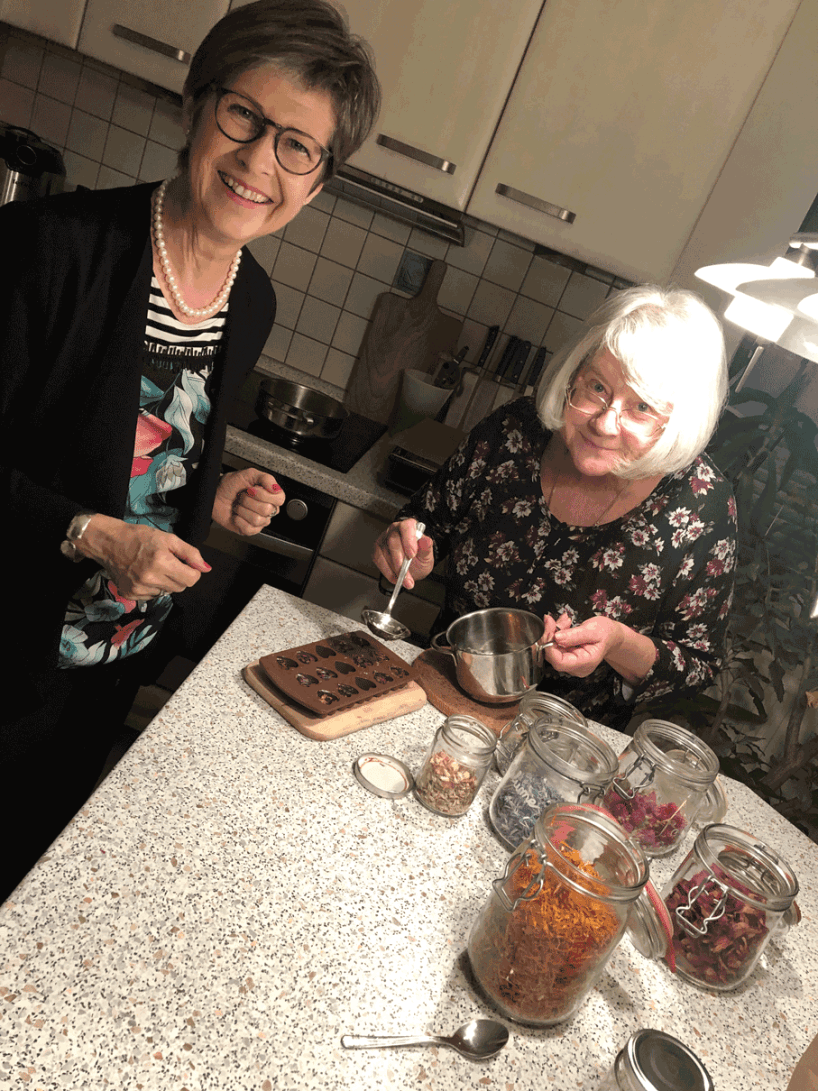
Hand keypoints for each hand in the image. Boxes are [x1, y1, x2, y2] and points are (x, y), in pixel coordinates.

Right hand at [75, 514, 210, 599]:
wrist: (109, 543)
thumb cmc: (140, 537)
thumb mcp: (169, 539)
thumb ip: (190, 554)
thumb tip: (206, 568)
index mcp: (162, 562)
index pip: (191, 579)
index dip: (193, 572)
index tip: (186, 565)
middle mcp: (150, 578)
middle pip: (181, 587)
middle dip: (180, 576)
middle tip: (169, 564)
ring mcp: (139, 588)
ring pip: (167, 592)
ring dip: (166, 582)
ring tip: (154, 568)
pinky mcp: (130, 594)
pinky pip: (152, 596)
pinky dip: (153, 587)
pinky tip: (144, 575)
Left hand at [212, 468, 284, 535]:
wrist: (215, 495)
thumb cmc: (230, 485)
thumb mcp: (249, 474)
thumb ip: (266, 478)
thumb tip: (276, 489)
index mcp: (270, 496)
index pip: (280, 499)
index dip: (265, 495)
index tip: (253, 489)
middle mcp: (267, 509)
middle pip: (267, 510)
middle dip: (249, 500)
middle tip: (242, 496)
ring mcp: (259, 521)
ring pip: (257, 519)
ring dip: (242, 510)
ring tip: (238, 505)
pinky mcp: (250, 530)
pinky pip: (249, 529)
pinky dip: (238, 520)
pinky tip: (236, 515)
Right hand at [372, 518, 433, 590]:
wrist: (412, 568)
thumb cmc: (419, 558)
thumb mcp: (427, 555)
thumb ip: (427, 548)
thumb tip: (426, 540)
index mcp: (409, 526)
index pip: (406, 527)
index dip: (408, 540)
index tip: (411, 555)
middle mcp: (395, 530)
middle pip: (393, 541)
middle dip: (399, 561)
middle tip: (406, 575)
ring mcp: (384, 539)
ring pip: (385, 552)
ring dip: (394, 569)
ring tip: (405, 580)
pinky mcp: (377, 549)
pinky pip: (378, 559)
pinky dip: (387, 571)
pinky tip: (395, 577)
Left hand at [541, 614, 620, 677]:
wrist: (611, 636)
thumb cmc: (606, 633)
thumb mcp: (593, 630)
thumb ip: (575, 635)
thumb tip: (556, 637)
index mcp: (586, 662)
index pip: (560, 662)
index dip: (549, 646)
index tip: (548, 630)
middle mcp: (577, 666)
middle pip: (553, 655)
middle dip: (550, 635)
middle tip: (552, 620)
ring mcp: (571, 663)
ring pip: (552, 649)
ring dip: (553, 632)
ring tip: (564, 620)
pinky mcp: (567, 657)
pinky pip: (555, 646)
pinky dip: (556, 634)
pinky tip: (564, 625)